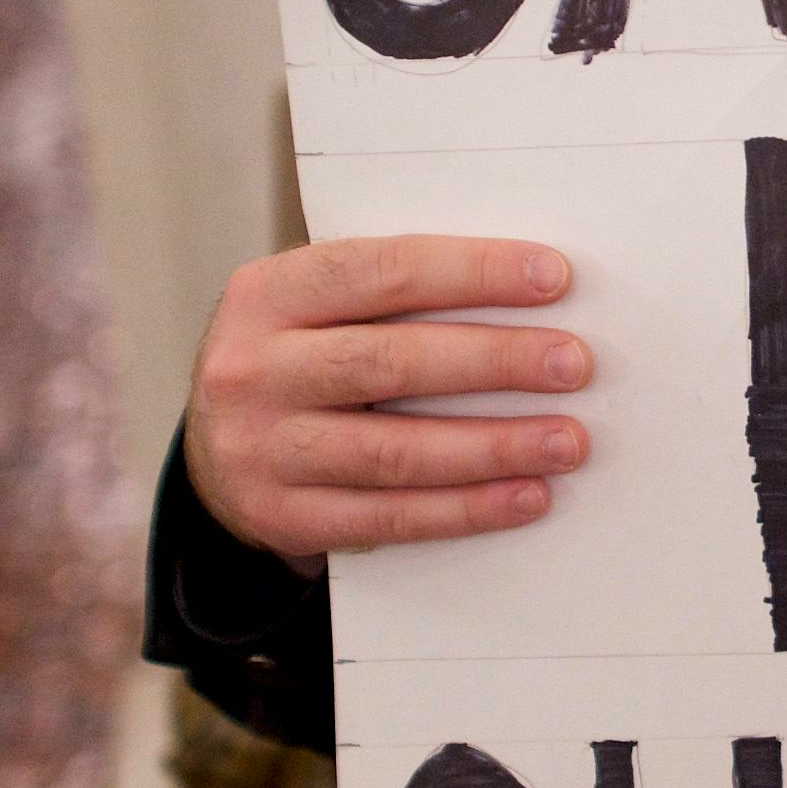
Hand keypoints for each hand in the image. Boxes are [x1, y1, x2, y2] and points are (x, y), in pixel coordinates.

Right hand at [183, 236, 592, 572]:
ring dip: (494, 446)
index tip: (554, 278)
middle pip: (392, 361)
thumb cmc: (295, 359)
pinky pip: (389, 517)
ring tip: (566, 440)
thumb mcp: (313, 306)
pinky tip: (524, 496)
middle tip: (573, 363)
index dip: (474, 272)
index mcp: (268, 293)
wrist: (212, 448)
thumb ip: (392, 293)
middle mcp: (254, 369)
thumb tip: (526, 291)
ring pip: (395, 450)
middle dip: (495, 361)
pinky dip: (465, 509)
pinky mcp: (282, 517)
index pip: (384, 270)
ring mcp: (262, 449)